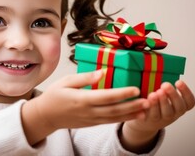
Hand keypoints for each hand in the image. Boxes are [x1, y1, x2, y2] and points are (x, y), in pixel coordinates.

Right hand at [22, 70, 149, 144]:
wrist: (46, 116)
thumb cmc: (54, 96)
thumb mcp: (66, 81)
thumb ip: (85, 77)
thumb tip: (102, 71)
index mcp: (81, 99)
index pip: (105, 96)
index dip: (122, 94)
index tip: (135, 89)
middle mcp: (88, 111)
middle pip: (114, 110)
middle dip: (132, 106)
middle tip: (148, 101)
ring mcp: (90, 119)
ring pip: (114, 118)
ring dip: (131, 114)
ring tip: (146, 109)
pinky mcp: (92, 123)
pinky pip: (110, 121)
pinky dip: (123, 119)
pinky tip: (133, 115)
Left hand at [120, 80, 194, 151]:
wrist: (144, 119)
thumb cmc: (156, 102)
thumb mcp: (164, 94)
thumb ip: (165, 86)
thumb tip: (161, 68)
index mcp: (180, 105)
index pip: (190, 102)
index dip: (186, 92)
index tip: (178, 81)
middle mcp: (175, 113)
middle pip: (179, 107)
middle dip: (173, 95)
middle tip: (165, 85)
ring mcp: (164, 119)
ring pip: (167, 112)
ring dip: (162, 102)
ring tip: (155, 93)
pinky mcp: (152, 120)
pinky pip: (153, 115)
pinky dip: (151, 107)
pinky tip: (147, 100)